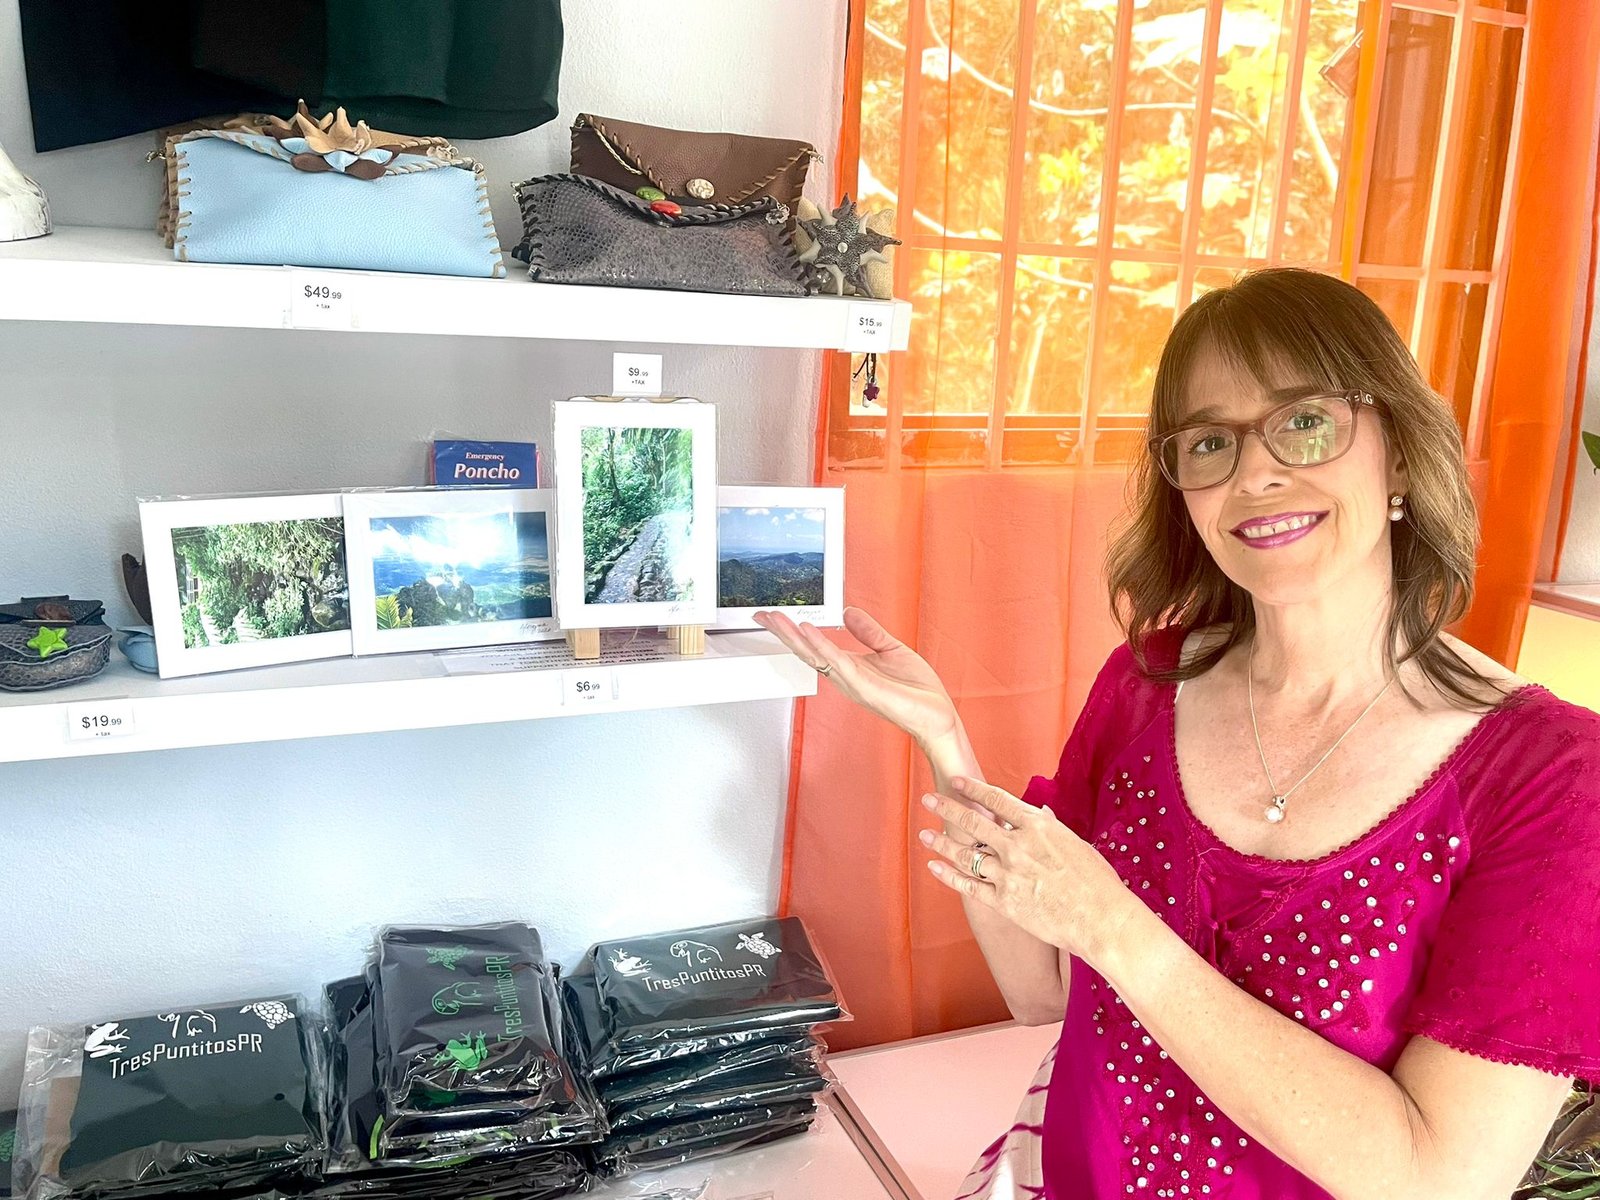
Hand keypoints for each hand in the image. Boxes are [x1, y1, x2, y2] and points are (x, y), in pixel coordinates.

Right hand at [752, 606, 958, 744]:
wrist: (938, 716)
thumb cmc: (917, 691)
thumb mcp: (890, 649)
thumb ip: (868, 632)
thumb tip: (848, 613)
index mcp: (850, 667)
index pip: (815, 647)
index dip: (794, 631)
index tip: (775, 616)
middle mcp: (846, 677)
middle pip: (806, 652)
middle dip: (783, 634)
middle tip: (762, 616)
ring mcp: (853, 683)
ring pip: (816, 657)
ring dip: (794, 638)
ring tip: (777, 620)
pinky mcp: (865, 688)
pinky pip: (838, 664)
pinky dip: (821, 647)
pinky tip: (808, 632)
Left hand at [919, 777, 1139, 968]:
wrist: (1101, 918)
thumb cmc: (1097, 882)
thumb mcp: (1076, 844)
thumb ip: (1051, 828)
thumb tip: (1040, 812)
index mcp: (1038, 826)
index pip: (996, 799)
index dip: (972, 788)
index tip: (956, 781)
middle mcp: (1017, 846)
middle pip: (973, 821)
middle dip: (947, 808)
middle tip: (928, 799)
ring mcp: (1008, 873)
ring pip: (965, 853)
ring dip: (941, 843)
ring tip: (924, 834)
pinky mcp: (1003, 901)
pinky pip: (968, 885)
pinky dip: (949, 876)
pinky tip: (934, 868)